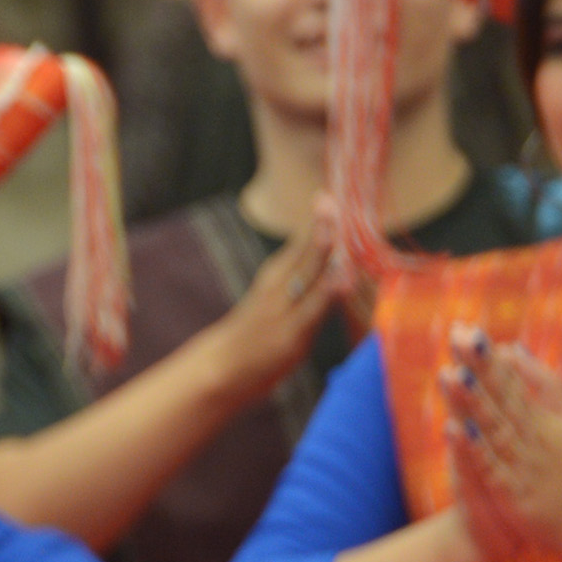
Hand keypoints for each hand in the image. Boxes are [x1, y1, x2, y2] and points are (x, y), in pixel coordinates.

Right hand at [201, 203, 360, 402]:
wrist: (222, 369)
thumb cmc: (255, 333)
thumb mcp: (276, 297)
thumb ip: (302, 277)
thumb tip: (339, 261)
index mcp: (276, 274)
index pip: (301, 241)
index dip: (318, 218)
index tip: (327, 192)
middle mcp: (278, 287)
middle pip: (304, 251)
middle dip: (320, 225)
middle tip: (328, 199)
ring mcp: (282, 311)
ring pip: (307, 275)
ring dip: (322, 251)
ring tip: (335, 228)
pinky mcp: (290, 336)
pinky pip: (312, 311)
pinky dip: (326, 294)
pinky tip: (340, 280)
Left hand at [444, 327, 561, 561]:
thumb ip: (541, 382)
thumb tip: (510, 347)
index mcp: (541, 416)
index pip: (511, 381)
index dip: (487, 357)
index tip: (466, 329)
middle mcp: (532, 435)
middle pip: (502, 397)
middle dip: (479, 368)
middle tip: (457, 336)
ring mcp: (522, 463)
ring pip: (494, 428)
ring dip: (472, 403)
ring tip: (450, 374)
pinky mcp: (513, 492)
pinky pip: (490, 468)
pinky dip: (473, 450)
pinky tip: (453, 429)